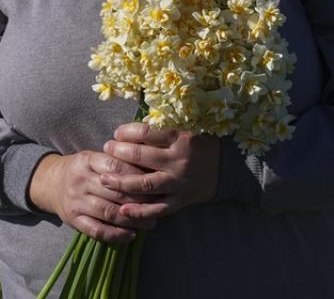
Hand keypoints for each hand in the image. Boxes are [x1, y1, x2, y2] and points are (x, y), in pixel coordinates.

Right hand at [28, 150, 156, 243]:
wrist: (50, 183)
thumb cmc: (82, 170)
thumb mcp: (94, 158)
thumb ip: (115, 162)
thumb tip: (148, 169)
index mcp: (86, 161)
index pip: (115, 166)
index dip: (137, 175)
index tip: (154, 181)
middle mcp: (79, 181)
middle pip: (115, 192)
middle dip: (141, 200)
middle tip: (159, 205)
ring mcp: (75, 202)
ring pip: (109, 212)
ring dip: (133, 220)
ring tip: (150, 222)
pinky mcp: (73, 220)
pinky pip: (97, 230)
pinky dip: (116, 235)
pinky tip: (131, 235)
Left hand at [99, 123, 219, 220]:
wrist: (230, 166)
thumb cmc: (202, 142)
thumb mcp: (187, 125)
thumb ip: (163, 124)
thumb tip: (133, 122)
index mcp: (180, 137)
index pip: (145, 132)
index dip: (126, 132)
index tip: (117, 133)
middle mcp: (178, 160)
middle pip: (140, 156)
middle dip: (118, 153)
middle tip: (106, 149)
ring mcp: (180, 182)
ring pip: (145, 184)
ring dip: (121, 182)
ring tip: (104, 179)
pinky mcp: (182, 199)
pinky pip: (159, 208)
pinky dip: (141, 211)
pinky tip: (123, 210)